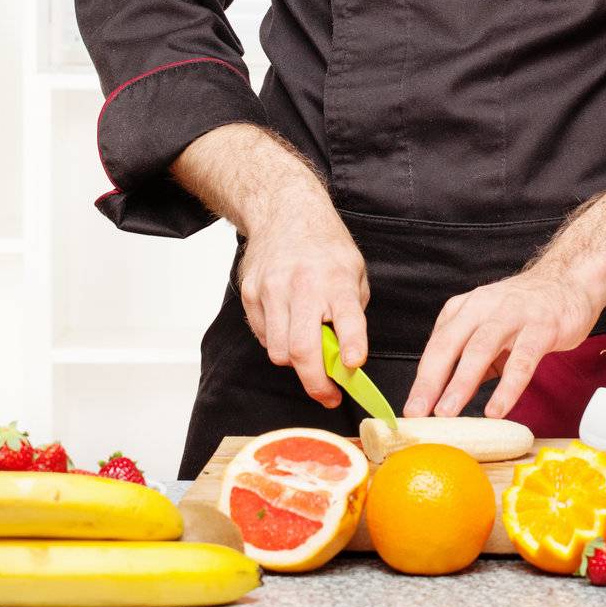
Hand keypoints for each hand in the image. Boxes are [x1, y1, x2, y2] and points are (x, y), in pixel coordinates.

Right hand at [237, 203, 369, 408]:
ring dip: (296, 362)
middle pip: (302, 349)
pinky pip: (264, 337)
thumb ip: (353, 311)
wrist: (285, 211)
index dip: (351, 345)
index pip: (346, 317)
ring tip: (309, 350)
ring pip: (279, 352)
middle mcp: (302, 284)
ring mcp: (271, 290)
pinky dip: (278, 342)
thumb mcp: (354, 270)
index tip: (353, 366)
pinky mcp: (250, 294)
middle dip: (316, 383)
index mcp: (336, 278)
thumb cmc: (325, 246)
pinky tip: (289, 324)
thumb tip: (347, 358)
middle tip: (328, 395)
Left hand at [402, 268, 602, 420]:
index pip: (437, 344)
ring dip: (461, 382)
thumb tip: (447, 398)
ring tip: (447, 411)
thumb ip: (471, 361)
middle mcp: (484, 307)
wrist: (568, 281)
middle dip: (431, 380)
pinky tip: (495, 409)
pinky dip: (507, 387)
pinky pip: (521, 361)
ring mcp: (513, 315)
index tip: (411, 408)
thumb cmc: (524, 310)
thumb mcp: (489, 328)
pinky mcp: (541, 328)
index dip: (422, 378)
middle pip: (450, 344)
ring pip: (480, 349)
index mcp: (466, 309)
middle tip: (418, 411)